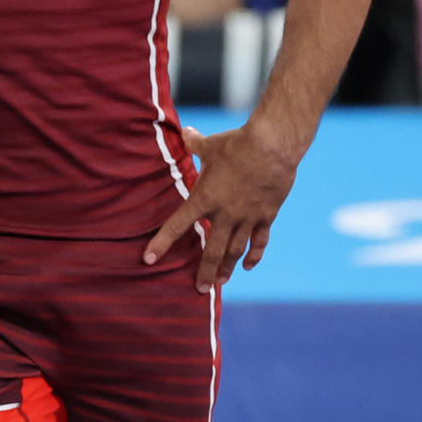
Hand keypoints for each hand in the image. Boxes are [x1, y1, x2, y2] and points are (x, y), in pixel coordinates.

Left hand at [144, 121, 300, 291]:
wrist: (273, 147)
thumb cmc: (237, 144)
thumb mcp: (209, 144)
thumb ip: (194, 143)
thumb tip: (185, 132)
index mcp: (204, 198)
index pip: (177, 226)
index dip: (161, 243)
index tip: (148, 259)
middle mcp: (225, 213)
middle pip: (212, 250)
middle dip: (204, 271)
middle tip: (199, 290)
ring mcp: (248, 217)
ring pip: (236, 250)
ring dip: (227, 268)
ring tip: (220, 282)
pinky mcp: (267, 215)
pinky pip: (260, 240)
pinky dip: (255, 254)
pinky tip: (249, 265)